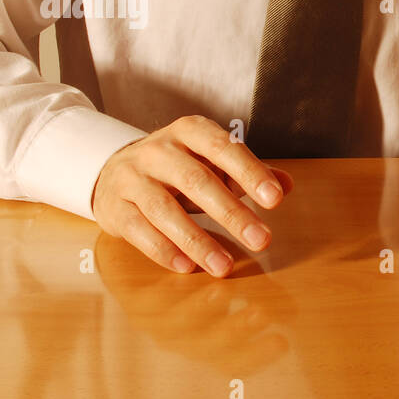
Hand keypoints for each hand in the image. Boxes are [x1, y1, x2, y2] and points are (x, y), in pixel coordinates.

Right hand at [90, 115, 293, 276]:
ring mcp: (132, 178)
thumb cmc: (177, 168)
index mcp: (189, 131)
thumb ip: (246, 173)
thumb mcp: (211, 162)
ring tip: (225, 266)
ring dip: (197, 241)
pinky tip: (187, 267)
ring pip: (164, 210)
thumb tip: (286, 184)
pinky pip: (139, 230)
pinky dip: (163, 250)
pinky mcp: (114, 207)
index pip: (223, 147)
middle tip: (261, 241)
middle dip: (231, 214)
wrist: (113, 171)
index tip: (275, 199)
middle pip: (197, 181)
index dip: (249, 172)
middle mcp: (158, 150)